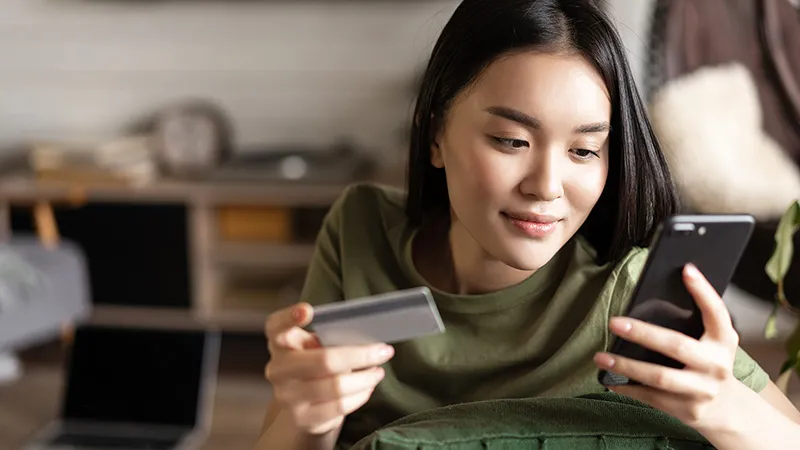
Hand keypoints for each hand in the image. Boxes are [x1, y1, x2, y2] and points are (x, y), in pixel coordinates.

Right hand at [264, 302, 394, 434]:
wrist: (302, 405)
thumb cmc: (315, 365)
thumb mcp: (315, 346)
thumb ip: (330, 337)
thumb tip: (366, 337)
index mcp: (280, 343)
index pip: (276, 326)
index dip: (289, 317)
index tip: (308, 309)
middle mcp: (278, 369)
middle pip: (323, 360)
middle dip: (360, 355)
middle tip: (383, 351)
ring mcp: (288, 396)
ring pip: (336, 386)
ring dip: (365, 378)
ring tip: (378, 371)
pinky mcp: (303, 418)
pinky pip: (340, 406)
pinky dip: (360, 395)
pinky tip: (368, 387)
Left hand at [593, 264, 740, 430]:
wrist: (728, 409)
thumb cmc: (709, 364)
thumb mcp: (712, 343)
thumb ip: (693, 323)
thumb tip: (651, 297)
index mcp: (724, 341)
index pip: (716, 312)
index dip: (703, 291)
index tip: (686, 270)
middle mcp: (716, 365)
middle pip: (676, 345)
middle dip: (643, 333)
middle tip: (614, 322)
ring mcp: (701, 390)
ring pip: (658, 377)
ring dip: (625, 366)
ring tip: (600, 357)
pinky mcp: (686, 410)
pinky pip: (651, 397)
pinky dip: (627, 388)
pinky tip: (609, 380)